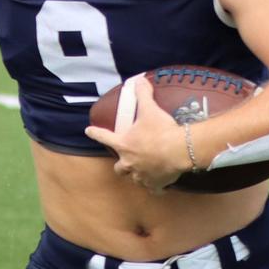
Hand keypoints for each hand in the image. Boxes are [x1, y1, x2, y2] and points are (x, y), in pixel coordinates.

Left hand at [83, 76, 187, 191]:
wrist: (180, 150)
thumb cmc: (161, 130)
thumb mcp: (151, 110)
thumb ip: (143, 95)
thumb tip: (139, 80)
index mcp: (123, 145)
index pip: (104, 137)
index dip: (96, 133)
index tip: (88, 131)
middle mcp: (129, 162)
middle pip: (119, 168)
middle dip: (121, 164)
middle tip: (126, 160)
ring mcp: (141, 175)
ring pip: (134, 179)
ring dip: (136, 175)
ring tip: (142, 172)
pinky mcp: (155, 184)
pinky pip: (153, 188)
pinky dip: (155, 186)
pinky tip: (159, 186)